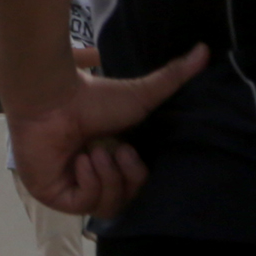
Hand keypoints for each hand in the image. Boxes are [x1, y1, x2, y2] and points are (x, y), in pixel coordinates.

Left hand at [3, 43, 206, 219]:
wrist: (50, 96)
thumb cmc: (90, 94)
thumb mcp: (141, 94)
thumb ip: (174, 77)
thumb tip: (205, 49)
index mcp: (110, 157)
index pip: (135, 184)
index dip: (139, 174)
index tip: (132, 149)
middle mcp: (92, 174)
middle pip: (126, 200)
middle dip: (127, 177)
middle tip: (119, 151)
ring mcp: (72, 186)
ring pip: (107, 206)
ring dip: (107, 178)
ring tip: (94, 152)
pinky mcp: (54, 195)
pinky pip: (83, 206)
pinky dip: (88, 183)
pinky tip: (79, 160)